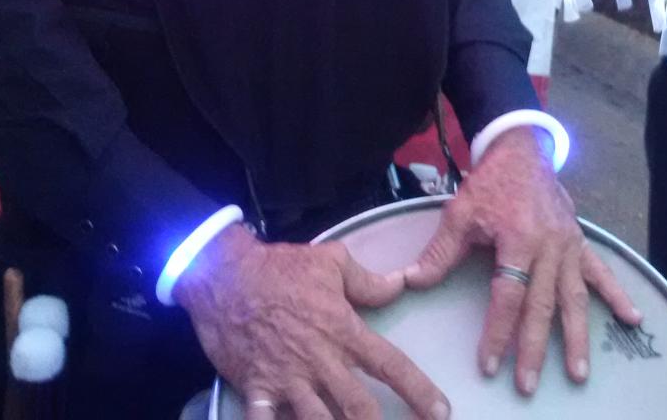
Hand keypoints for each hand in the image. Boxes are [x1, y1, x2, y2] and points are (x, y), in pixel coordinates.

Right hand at [175, 224, 449, 419]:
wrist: (225, 276)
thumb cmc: (281, 267)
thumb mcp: (332, 262)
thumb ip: (369, 281)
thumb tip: (403, 283)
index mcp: (343, 330)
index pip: (390, 365)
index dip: (419, 390)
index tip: (441, 411)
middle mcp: (320, 362)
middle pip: (359, 408)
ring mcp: (287, 381)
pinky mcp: (255, 390)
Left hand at [403, 127, 641, 395]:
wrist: (521, 149)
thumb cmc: (490, 182)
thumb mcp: (460, 211)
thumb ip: (440, 251)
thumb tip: (411, 281)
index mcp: (518, 238)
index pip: (508, 295)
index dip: (497, 331)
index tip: (488, 364)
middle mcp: (549, 245)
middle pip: (542, 304)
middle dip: (535, 347)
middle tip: (528, 385)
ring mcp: (569, 244)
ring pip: (574, 296)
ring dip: (577, 335)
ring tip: (579, 372)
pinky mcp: (580, 240)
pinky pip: (600, 270)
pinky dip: (617, 294)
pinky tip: (632, 318)